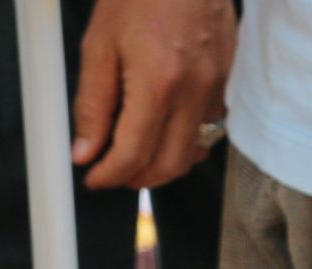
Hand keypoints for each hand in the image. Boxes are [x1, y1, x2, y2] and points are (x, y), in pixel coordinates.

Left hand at [71, 0, 234, 190]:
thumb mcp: (99, 46)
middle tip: (111, 170)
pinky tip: (163, 126)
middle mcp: (194, 89)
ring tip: (135, 153)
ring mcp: (216, 82)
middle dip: (136, 178)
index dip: (108, 176)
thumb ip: (91, 106)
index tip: (92, 176)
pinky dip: (187, 137)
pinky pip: (210, 124)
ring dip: (164, 164)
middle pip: (169, 165)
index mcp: (158, 83)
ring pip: (195, 150)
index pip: (133, 156)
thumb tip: (84, 151)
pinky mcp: (227, 74)